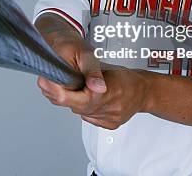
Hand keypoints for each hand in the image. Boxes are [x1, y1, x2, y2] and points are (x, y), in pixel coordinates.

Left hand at [37, 37, 151, 129]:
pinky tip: (89, 99)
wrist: (145, 91)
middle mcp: (106, 109)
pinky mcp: (109, 125)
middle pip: (73, 106)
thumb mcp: (104, 67)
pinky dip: (85, 108)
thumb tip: (67, 73)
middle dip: (63, 94)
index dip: (55, 90)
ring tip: (78, 89)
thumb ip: (86, 73)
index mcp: (103, 94)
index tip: (46, 81)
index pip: (71, 98)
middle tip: (56, 83)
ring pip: (80, 112)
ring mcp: (108, 119)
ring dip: (75, 101)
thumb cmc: (126, 77)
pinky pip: (89, 117)